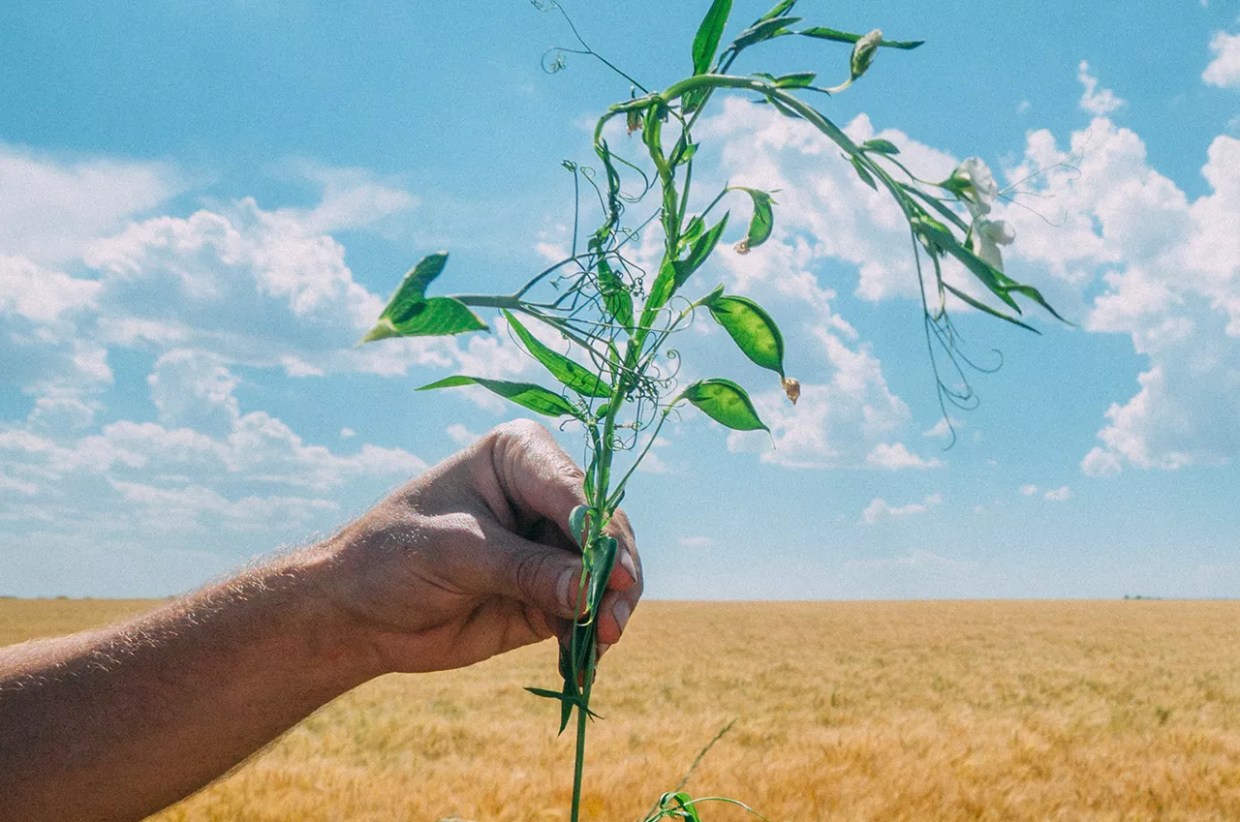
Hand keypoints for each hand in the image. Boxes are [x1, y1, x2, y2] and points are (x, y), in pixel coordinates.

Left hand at [316, 419, 640, 674]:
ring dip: (611, 609)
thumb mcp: (458, 553)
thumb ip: (526, 570)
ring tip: (603, 642)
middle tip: (613, 619)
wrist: (357, 613)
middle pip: (604, 531)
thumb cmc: (392, 556)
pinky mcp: (552, 594)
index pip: (574, 489)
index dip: (599, 531)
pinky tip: (584, 659)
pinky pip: (588, 613)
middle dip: (614, 574)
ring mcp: (551, 546)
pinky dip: (591, 636)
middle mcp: (545, 495)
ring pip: (606, 573)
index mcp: (520, 456)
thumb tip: (591, 591)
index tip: (613, 573)